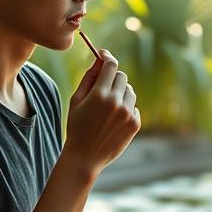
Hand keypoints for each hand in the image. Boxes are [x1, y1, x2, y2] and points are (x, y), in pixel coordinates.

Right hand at [63, 49, 139, 176]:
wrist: (85, 157)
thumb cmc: (77, 127)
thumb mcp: (76, 100)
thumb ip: (88, 78)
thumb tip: (98, 59)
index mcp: (99, 95)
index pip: (110, 65)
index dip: (107, 57)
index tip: (103, 54)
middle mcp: (116, 102)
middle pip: (121, 76)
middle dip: (112, 77)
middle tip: (103, 85)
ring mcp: (128, 114)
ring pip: (130, 90)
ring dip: (121, 92)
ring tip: (108, 106)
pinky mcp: (135, 123)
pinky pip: (134, 106)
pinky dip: (126, 108)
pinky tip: (114, 119)